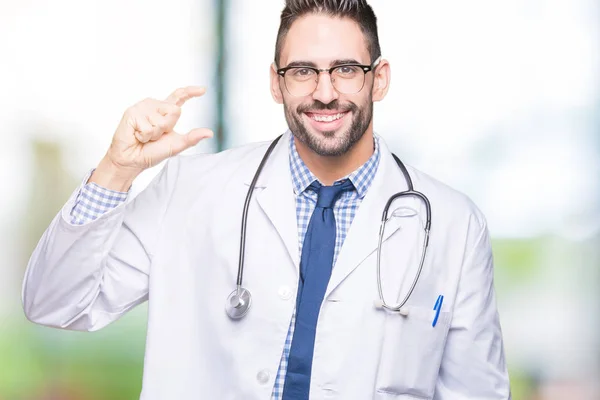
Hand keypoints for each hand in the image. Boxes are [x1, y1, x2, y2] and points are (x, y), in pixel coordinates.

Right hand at [90, 86, 212, 189]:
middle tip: (154, 136)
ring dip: (154, 134)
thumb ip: (192, 138)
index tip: (203, 90)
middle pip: (175, 111)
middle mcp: (154, 105)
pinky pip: (148, 126)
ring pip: (161, 120)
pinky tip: (136, 135)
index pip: (179, 97)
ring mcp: (142, 107)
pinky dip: (144, 136)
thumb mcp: (176, 145)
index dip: (191, 92)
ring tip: (144, 136)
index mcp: (164, 111)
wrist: (132, 160)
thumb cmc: (151, 152)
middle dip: (167, 128)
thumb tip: (209, 133)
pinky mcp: (132, 112)